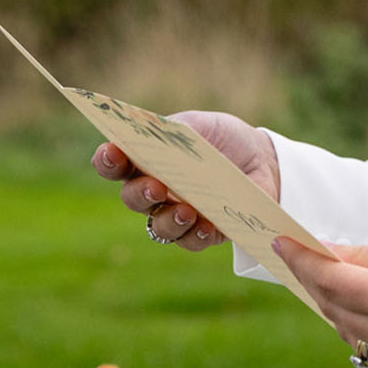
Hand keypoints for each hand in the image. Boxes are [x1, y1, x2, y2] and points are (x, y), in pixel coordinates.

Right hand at [92, 112, 278, 250]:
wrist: (260, 157)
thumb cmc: (220, 138)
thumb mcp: (199, 125)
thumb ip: (176, 131)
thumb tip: (159, 139)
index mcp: (145, 161)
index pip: (115, 164)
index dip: (107, 160)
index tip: (112, 151)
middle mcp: (155, 192)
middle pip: (133, 199)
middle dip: (140, 193)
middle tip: (156, 187)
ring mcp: (177, 214)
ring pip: (159, 227)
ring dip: (168, 220)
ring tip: (186, 211)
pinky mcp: (204, 232)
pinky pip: (191, 241)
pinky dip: (196, 234)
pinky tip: (206, 224)